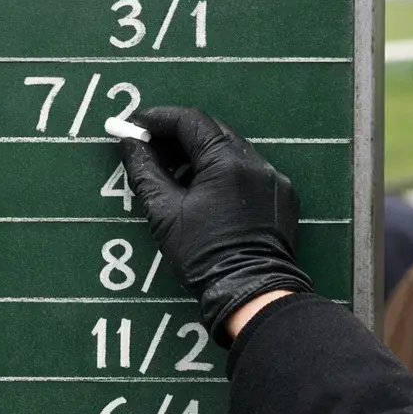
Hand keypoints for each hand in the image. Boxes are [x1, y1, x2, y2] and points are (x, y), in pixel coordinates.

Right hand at [119, 107, 313, 344]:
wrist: (251, 294)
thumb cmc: (203, 255)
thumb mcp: (163, 213)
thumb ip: (145, 171)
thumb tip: (130, 143)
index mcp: (227, 162)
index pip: (190, 121)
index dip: (158, 120)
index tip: (134, 128)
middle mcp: (256, 162)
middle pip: (212, 132)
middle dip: (178, 137)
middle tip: (149, 150)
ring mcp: (273, 179)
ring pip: (231, 151)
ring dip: (200, 156)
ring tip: (174, 175)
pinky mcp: (282, 197)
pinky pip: (247, 172)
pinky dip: (223, 174)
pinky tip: (205, 195)